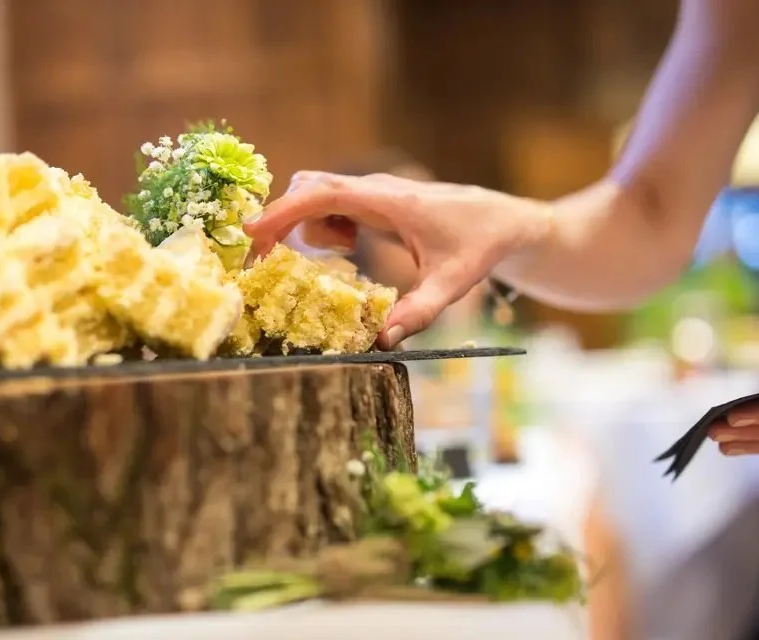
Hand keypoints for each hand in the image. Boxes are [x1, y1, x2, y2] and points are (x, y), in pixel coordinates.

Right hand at [244, 171, 550, 347]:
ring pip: (317, 195)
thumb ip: (418, 312)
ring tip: (334, 255)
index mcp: (388, 201)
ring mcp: (374, 192)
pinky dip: (325, 225)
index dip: (284, 210)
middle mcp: (375, 190)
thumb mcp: (452, 283)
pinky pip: (332, 204)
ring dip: (308, 223)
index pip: (323, 193)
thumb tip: (382, 342)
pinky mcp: (374, 201)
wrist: (505, 220)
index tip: (252, 232)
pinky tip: (348, 247)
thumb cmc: (480, 245)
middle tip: (267, 258)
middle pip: (309, 187)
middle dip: (282, 217)